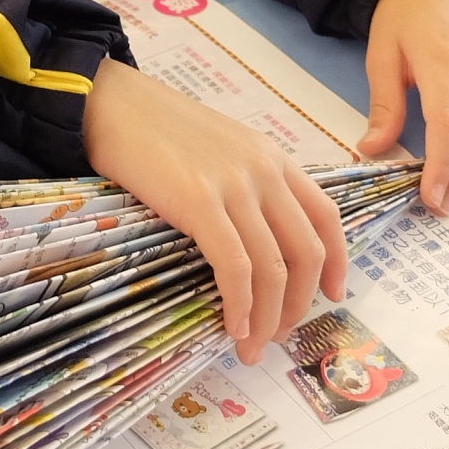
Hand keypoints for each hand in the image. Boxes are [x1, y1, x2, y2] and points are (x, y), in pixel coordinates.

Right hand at [81, 58, 346, 363]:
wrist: (112, 103)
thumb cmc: (156, 130)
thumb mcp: (220, 149)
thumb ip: (245, 184)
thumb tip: (253, 242)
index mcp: (273, 158)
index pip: (326, 216)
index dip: (337, 262)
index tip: (333, 294)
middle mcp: (265, 172)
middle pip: (306, 251)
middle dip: (299, 303)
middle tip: (279, 334)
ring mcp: (235, 187)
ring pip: (273, 268)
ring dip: (267, 317)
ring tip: (252, 346)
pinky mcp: (200, 203)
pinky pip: (235, 267)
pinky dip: (240, 305)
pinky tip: (232, 326)